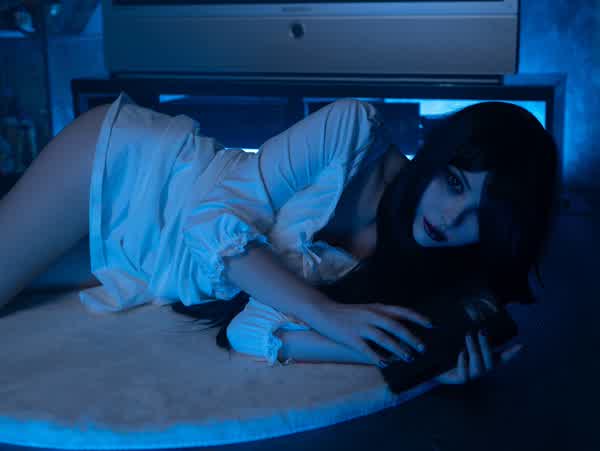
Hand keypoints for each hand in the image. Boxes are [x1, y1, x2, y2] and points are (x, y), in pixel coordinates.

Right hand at [307, 301, 432, 365]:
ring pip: (383, 338)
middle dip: (411, 337)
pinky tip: (385, 363)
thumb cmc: (348, 313)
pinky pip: (366, 349)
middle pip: (395, 326)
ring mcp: (361, 326)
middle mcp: (371, 315)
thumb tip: (402, 329)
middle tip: (422, 348)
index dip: (417, 318)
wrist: (324, 312)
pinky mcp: (350, 337)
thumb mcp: (368, 309)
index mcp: (377, 308)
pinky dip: (377, 356)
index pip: (401, 311)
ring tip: (408, 357)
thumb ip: (384, 316)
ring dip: (398, 349)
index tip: (431, 325)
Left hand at [434, 329, 523, 384]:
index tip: (522, 345)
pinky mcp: (460, 379)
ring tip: (468, 336)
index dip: (512, 353)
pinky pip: (465, 374)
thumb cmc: (450, 351)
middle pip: (490, 361)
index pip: (503, 358)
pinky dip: (464, 363)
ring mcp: (472, 375)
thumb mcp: (460, 339)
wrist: (435, 367)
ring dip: (475, 350)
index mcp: (485, 359)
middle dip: (487, 345)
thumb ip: (469, 330)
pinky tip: (461, 353)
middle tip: (481, 331)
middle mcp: (481, 368)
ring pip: (479, 367)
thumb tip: (474, 310)